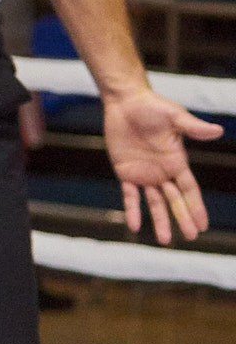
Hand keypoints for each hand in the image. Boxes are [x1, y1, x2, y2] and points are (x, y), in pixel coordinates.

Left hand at [101, 86, 220, 242]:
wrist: (126, 103)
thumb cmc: (153, 107)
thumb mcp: (175, 117)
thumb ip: (193, 127)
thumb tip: (218, 131)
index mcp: (177, 162)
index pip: (189, 190)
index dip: (196, 207)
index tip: (203, 225)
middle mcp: (163, 172)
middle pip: (175, 200)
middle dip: (182, 219)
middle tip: (191, 238)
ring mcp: (144, 174)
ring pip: (154, 203)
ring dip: (160, 221)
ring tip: (164, 241)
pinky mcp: (125, 172)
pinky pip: (129, 196)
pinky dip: (132, 210)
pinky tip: (134, 226)